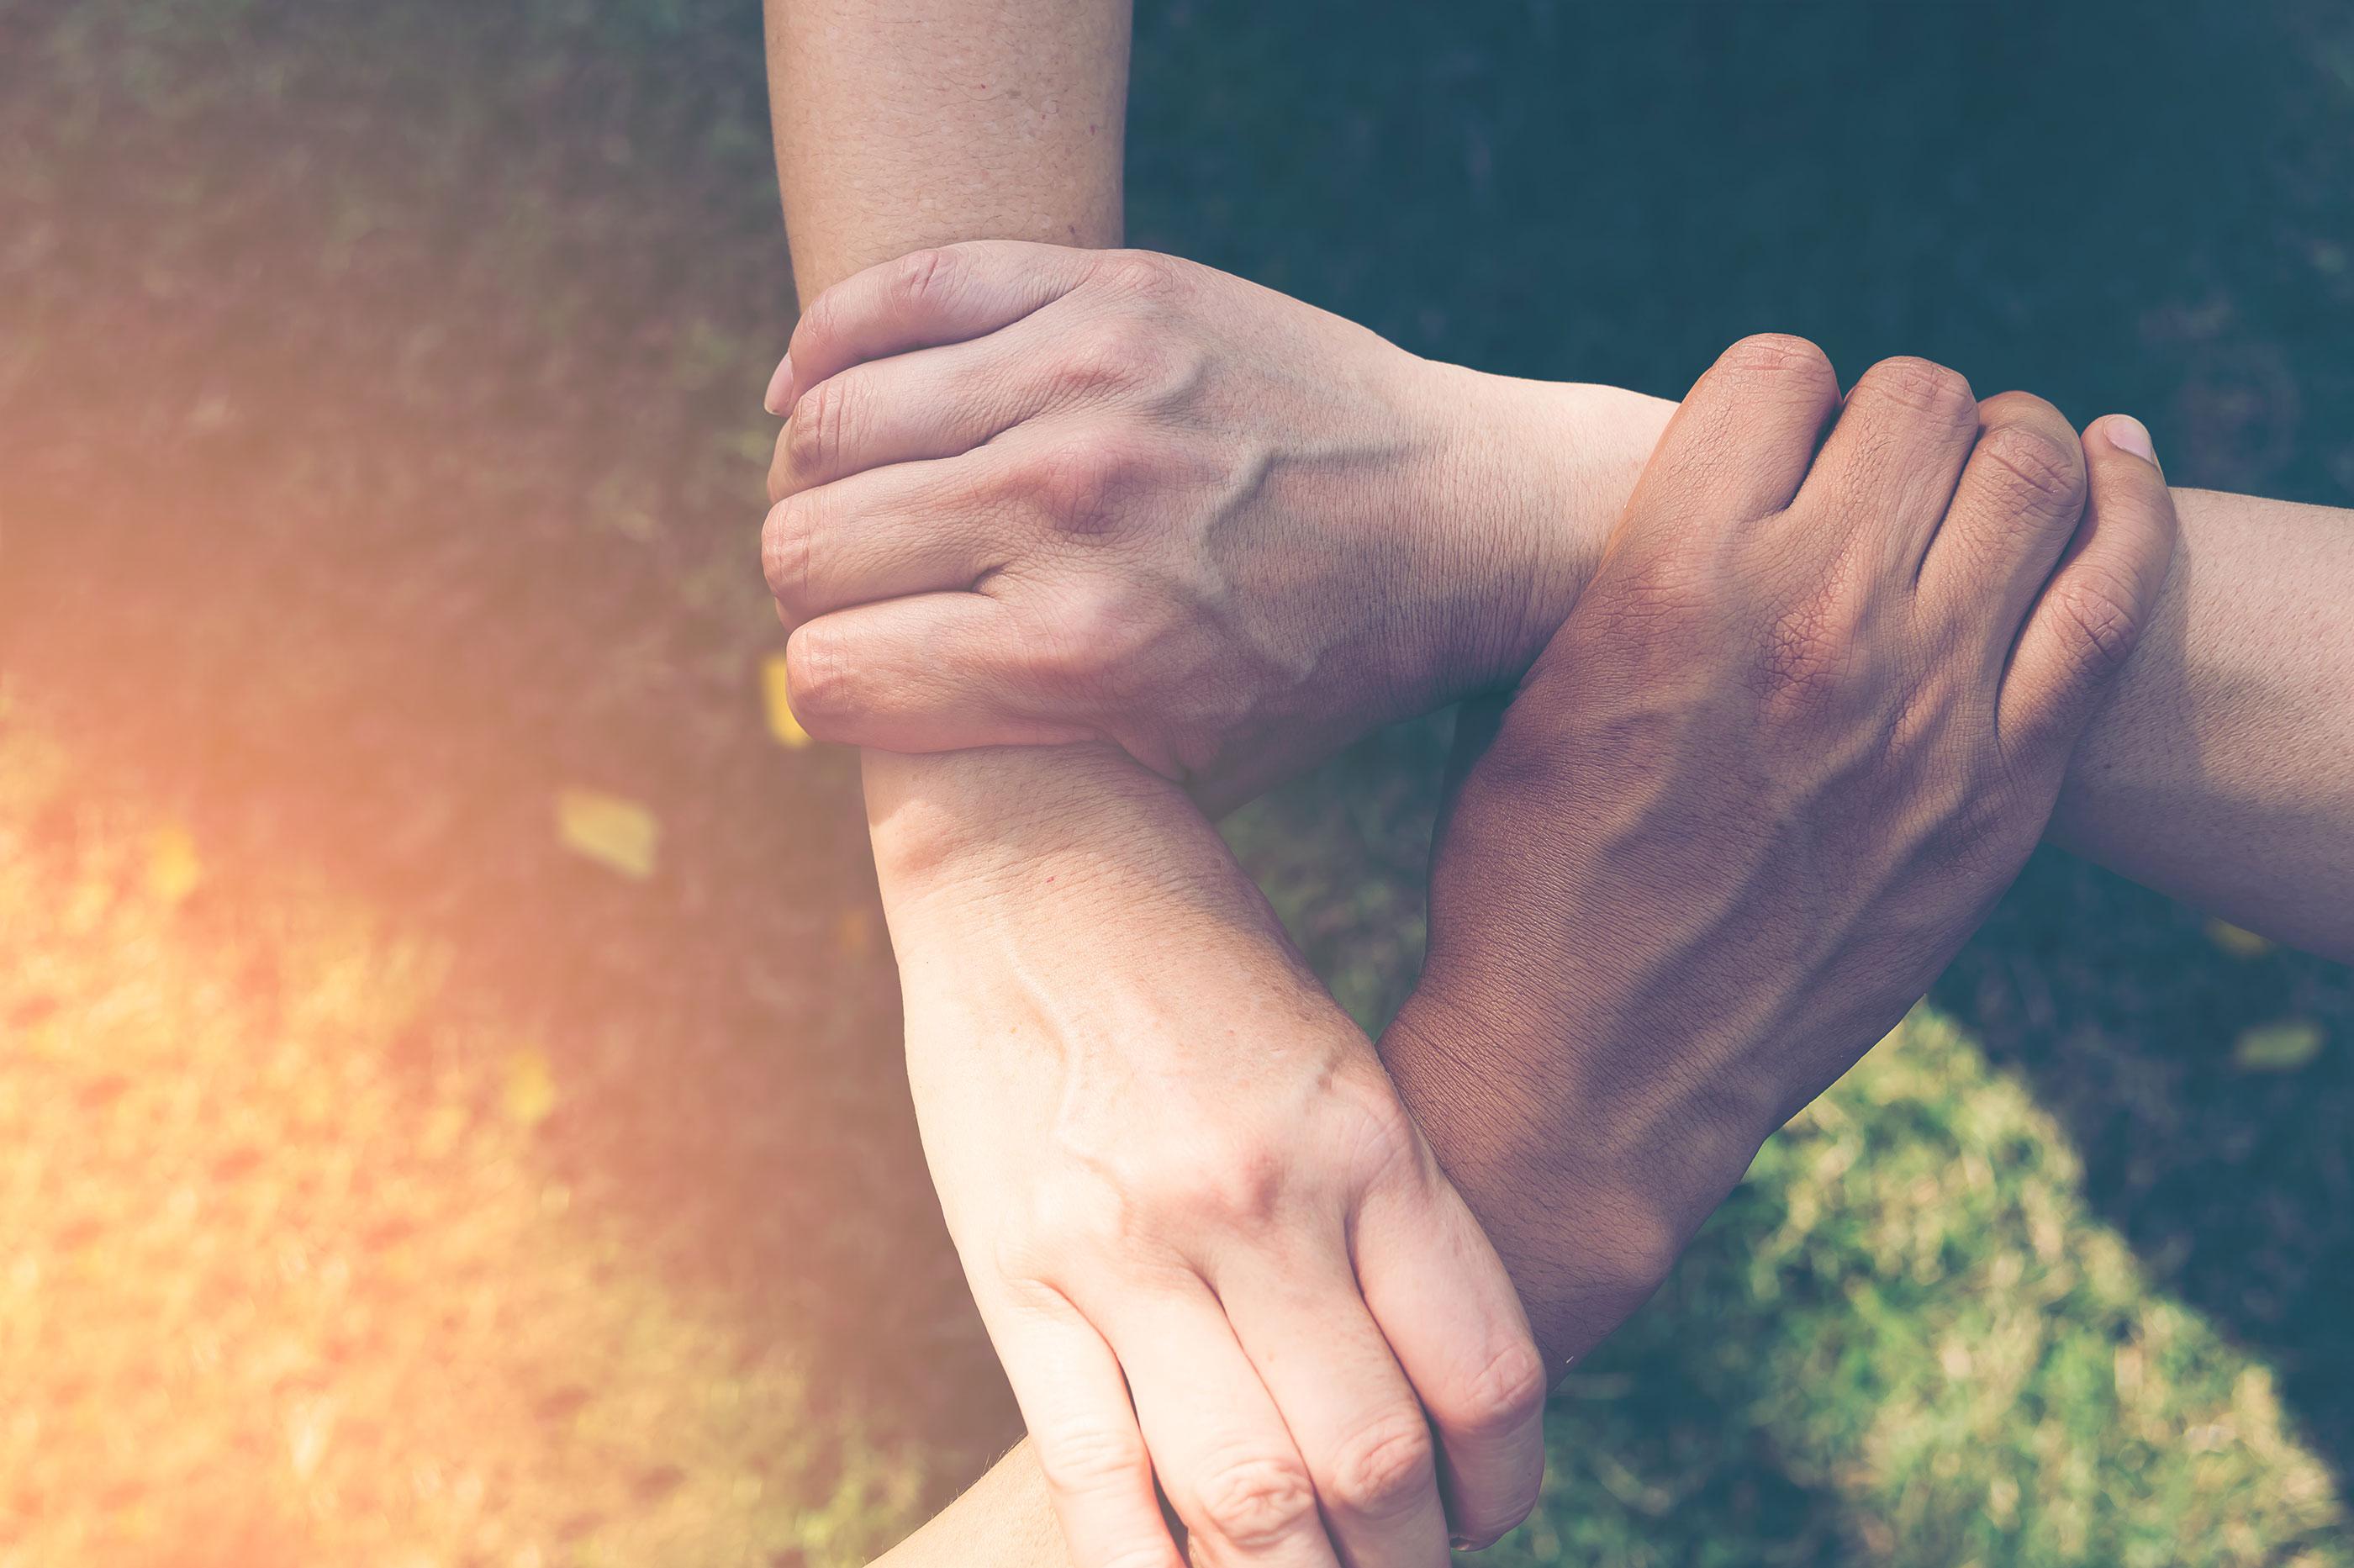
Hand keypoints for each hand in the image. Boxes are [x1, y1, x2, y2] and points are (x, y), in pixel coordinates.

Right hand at [761, 241, 1669, 808]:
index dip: (827, 689)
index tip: (859, 678)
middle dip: (811, 586)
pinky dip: (829, 347)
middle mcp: (1067, 513)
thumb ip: (1017, 753)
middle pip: (801, 548)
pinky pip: (895, 293)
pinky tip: (825, 391)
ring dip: (814, 473)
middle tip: (859, 588)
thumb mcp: (1179, 765)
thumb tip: (849, 710)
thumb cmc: (1314, 667)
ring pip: (826, 424)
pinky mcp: (1110, 291)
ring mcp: (1086, 383)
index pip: (824, 676)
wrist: (1466, 516)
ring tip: (858, 497)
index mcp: (1077, 659)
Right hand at [879, 749, 1546, 1566]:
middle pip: (1371, 1464)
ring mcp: (1130, 1241)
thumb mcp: (1337, 1059)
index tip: (1490, 1502)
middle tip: (1401, 1561)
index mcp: (1367, 1135)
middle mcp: (1260, 1199)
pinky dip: (1149, 1564)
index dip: (1510, 1481)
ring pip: (1244, 1492)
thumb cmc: (1203, 952)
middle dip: (1405, 1556)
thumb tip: (1427, 1385)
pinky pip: (1093, 1470)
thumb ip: (1389, 1214)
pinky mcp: (1016, 1267)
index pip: (1487, 1377)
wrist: (1031, 842)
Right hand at [1380, 336, 2178, 1367]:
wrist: (1595, 1077)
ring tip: (1975, 472)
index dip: (1773, 396)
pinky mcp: (2004, 789)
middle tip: (1870, 465)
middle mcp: (1813, 622)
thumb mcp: (1536, 690)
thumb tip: (1737, 471)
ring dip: (2002, 445)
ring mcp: (1929, 706)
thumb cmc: (1530, 880)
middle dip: (1887, 414)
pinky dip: (2125, 508)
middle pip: (1914, 401)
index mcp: (1670, 584)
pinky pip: (2113, 594)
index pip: (1776, 373)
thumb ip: (1641, 562)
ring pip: (2030, 468)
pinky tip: (2113, 469)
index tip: (1770, 444)